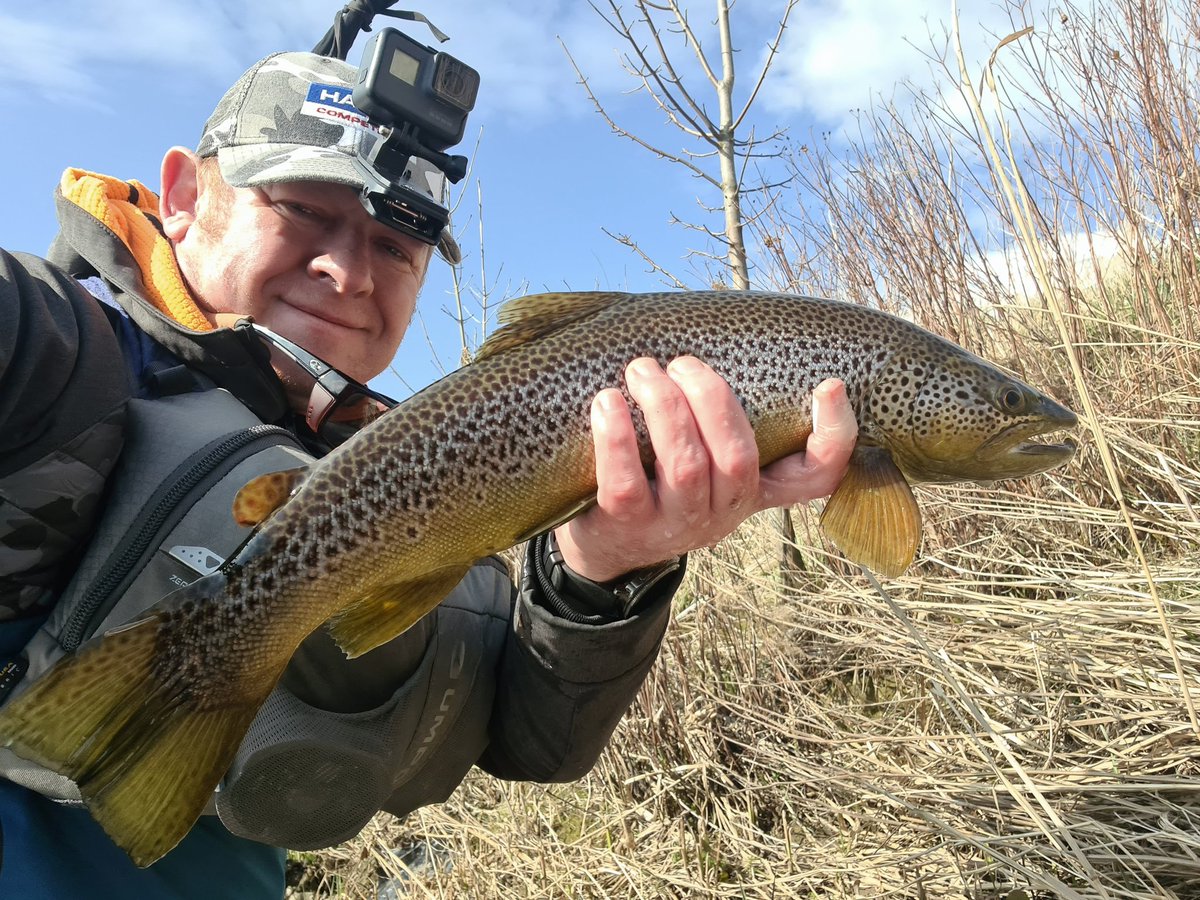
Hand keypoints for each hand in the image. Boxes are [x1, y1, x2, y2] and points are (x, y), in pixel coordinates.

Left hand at [554, 357, 858, 582]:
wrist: (608, 545)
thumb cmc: (660, 480)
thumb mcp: (705, 461)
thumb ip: (721, 419)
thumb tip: (724, 334)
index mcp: (754, 489)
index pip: (816, 476)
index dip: (834, 435)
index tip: (829, 385)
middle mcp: (723, 511)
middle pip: (737, 457)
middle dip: (710, 397)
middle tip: (681, 362)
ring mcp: (677, 523)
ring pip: (686, 465)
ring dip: (664, 406)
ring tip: (642, 370)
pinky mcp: (627, 526)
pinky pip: (625, 481)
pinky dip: (617, 436)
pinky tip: (607, 401)